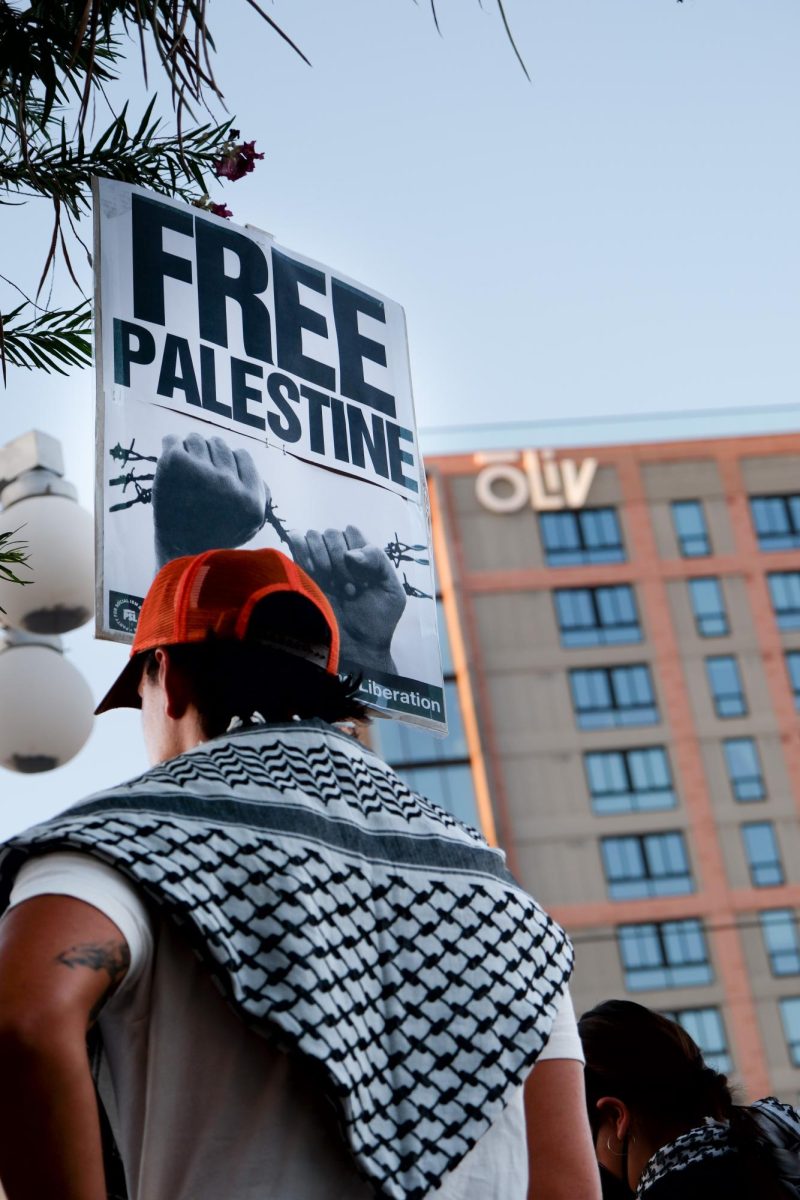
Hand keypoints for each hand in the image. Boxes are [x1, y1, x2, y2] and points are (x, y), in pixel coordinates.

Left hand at [152, 434, 267, 566]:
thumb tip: (256, 473)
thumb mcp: (249, 525)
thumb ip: (260, 497)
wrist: (177, 555)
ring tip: (182, 475)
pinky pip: (173, 440)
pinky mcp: (177, 464)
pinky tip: (170, 468)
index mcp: (250, 497)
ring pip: (196, 439)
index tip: (216, 479)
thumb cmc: (213, 539)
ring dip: (188, 453)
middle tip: (196, 479)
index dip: (228, 465)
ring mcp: (202, 472)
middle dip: (208, 457)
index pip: (242, 455)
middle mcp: (229, 483)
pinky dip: (169, 449)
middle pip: (218, 443)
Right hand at [286, 525, 406, 674]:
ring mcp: (318, 564)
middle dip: (338, 558)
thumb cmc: (377, 620)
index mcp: (361, 556)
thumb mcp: (391, 589)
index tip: (363, 578)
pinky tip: (314, 573)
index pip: (351, 532)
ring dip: (322, 558)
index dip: (356, 550)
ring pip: (312, 536)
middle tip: (348, 587)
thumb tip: (349, 554)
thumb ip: (378, 561)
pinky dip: (302, 551)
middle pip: (330, 534)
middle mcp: (338, 556)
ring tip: (331, 584)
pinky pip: (295, 543)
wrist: (356, 648)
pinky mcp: (299, 572)